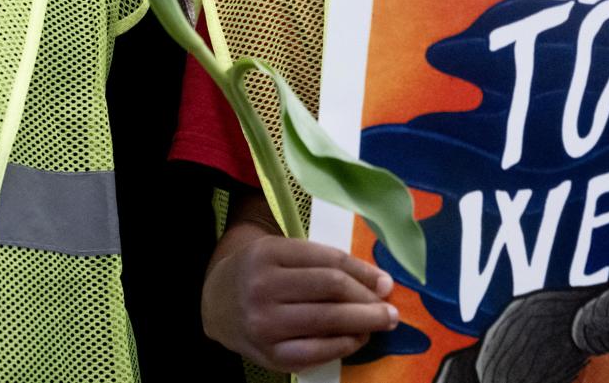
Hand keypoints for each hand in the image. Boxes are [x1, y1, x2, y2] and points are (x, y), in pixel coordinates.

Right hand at [201, 229, 396, 372]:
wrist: (218, 304)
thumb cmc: (260, 274)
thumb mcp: (281, 253)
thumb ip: (323, 262)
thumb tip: (380, 283)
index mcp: (267, 253)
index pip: (328, 260)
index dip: (363, 272)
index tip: (385, 282)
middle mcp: (262, 286)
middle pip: (332, 289)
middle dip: (369, 300)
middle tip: (390, 308)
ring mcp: (265, 323)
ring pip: (329, 320)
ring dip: (364, 323)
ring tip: (381, 322)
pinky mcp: (271, 355)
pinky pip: (319, 350)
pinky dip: (345, 344)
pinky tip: (357, 338)